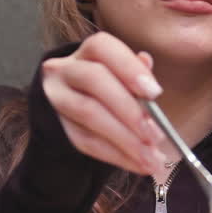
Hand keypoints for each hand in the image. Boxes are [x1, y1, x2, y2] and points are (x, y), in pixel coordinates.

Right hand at [41, 32, 166, 174]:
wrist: (72, 108)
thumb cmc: (109, 89)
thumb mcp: (123, 77)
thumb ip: (136, 72)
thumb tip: (147, 63)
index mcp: (88, 52)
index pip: (103, 48)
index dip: (129, 67)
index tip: (155, 93)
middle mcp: (64, 69)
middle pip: (94, 81)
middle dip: (129, 109)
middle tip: (156, 135)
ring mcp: (56, 98)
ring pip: (89, 113)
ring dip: (125, 139)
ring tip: (152, 159)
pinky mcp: (55, 127)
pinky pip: (85, 142)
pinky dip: (116, 156)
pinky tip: (138, 165)